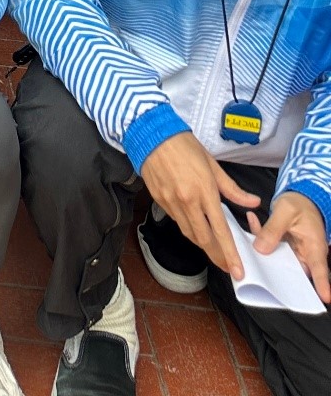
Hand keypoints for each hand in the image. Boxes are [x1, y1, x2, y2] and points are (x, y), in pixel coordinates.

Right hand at [141, 132, 260, 278]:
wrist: (151, 133)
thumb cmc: (183, 145)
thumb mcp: (212, 164)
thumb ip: (232, 188)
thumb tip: (252, 202)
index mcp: (204, 191)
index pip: (220, 230)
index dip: (230, 254)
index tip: (237, 271)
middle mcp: (187, 201)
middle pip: (204, 239)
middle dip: (217, 256)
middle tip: (227, 266)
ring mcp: (171, 202)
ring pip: (189, 233)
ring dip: (202, 244)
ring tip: (214, 249)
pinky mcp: (159, 200)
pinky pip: (176, 220)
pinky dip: (188, 226)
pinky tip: (195, 224)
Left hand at [250, 191, 330, 303]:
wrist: (299, 198)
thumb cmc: (300, 205)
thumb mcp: (286, 210)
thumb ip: (273, 228)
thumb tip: (260, 248)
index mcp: (314, 246)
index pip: (319, 268)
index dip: (321, 284)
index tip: (324, 297)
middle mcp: (304, 254)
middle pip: (294, 273)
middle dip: (279, 277)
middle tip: (263, 278)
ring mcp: (291, 254)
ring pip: (276, 262)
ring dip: (263, 258)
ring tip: (250, 251)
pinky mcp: (280, 249)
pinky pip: (267, 249)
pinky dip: (258, 238)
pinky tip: (251, 221)